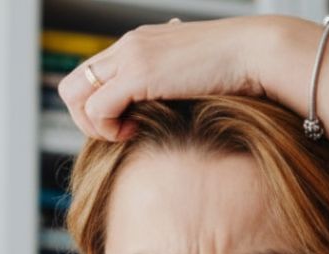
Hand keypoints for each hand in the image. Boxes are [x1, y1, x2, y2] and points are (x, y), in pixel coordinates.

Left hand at [57, 15, 278, 140]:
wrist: (257, 52)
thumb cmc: (237, 69)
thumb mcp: (193, 72)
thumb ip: (171, 82)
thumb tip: (171, 101)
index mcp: (137, 44)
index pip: (90, 76)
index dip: (96, 107)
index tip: (124, 123)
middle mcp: (127, 46)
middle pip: (71, 85)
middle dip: (86, 118)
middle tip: (117, 133)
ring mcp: (131, 57)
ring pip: (75, 96)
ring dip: (94, 125)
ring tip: (126, 133)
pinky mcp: (139, 74)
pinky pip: (98, 107)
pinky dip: (109, 129)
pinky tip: (134, 132)